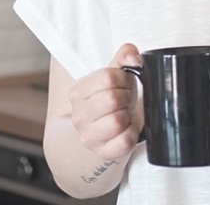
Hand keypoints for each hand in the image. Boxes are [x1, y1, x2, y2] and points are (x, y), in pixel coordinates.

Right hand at [67, 43, 144, 160]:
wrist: (100, 134)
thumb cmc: (110, 101)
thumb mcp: (114, 77)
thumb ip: (123, 57)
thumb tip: (132, 55)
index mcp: (77, 93)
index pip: (107, 77)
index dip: (123, 78)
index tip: (123, 84)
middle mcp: (78, 116)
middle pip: (112, 99)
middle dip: (126, 97)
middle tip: (125, 100)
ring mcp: (88, 137)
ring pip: (117, 121)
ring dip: (128, 116)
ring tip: (125, 114)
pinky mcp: (103, 153)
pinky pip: (125, 142)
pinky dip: (132, 133)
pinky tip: (128, 129)